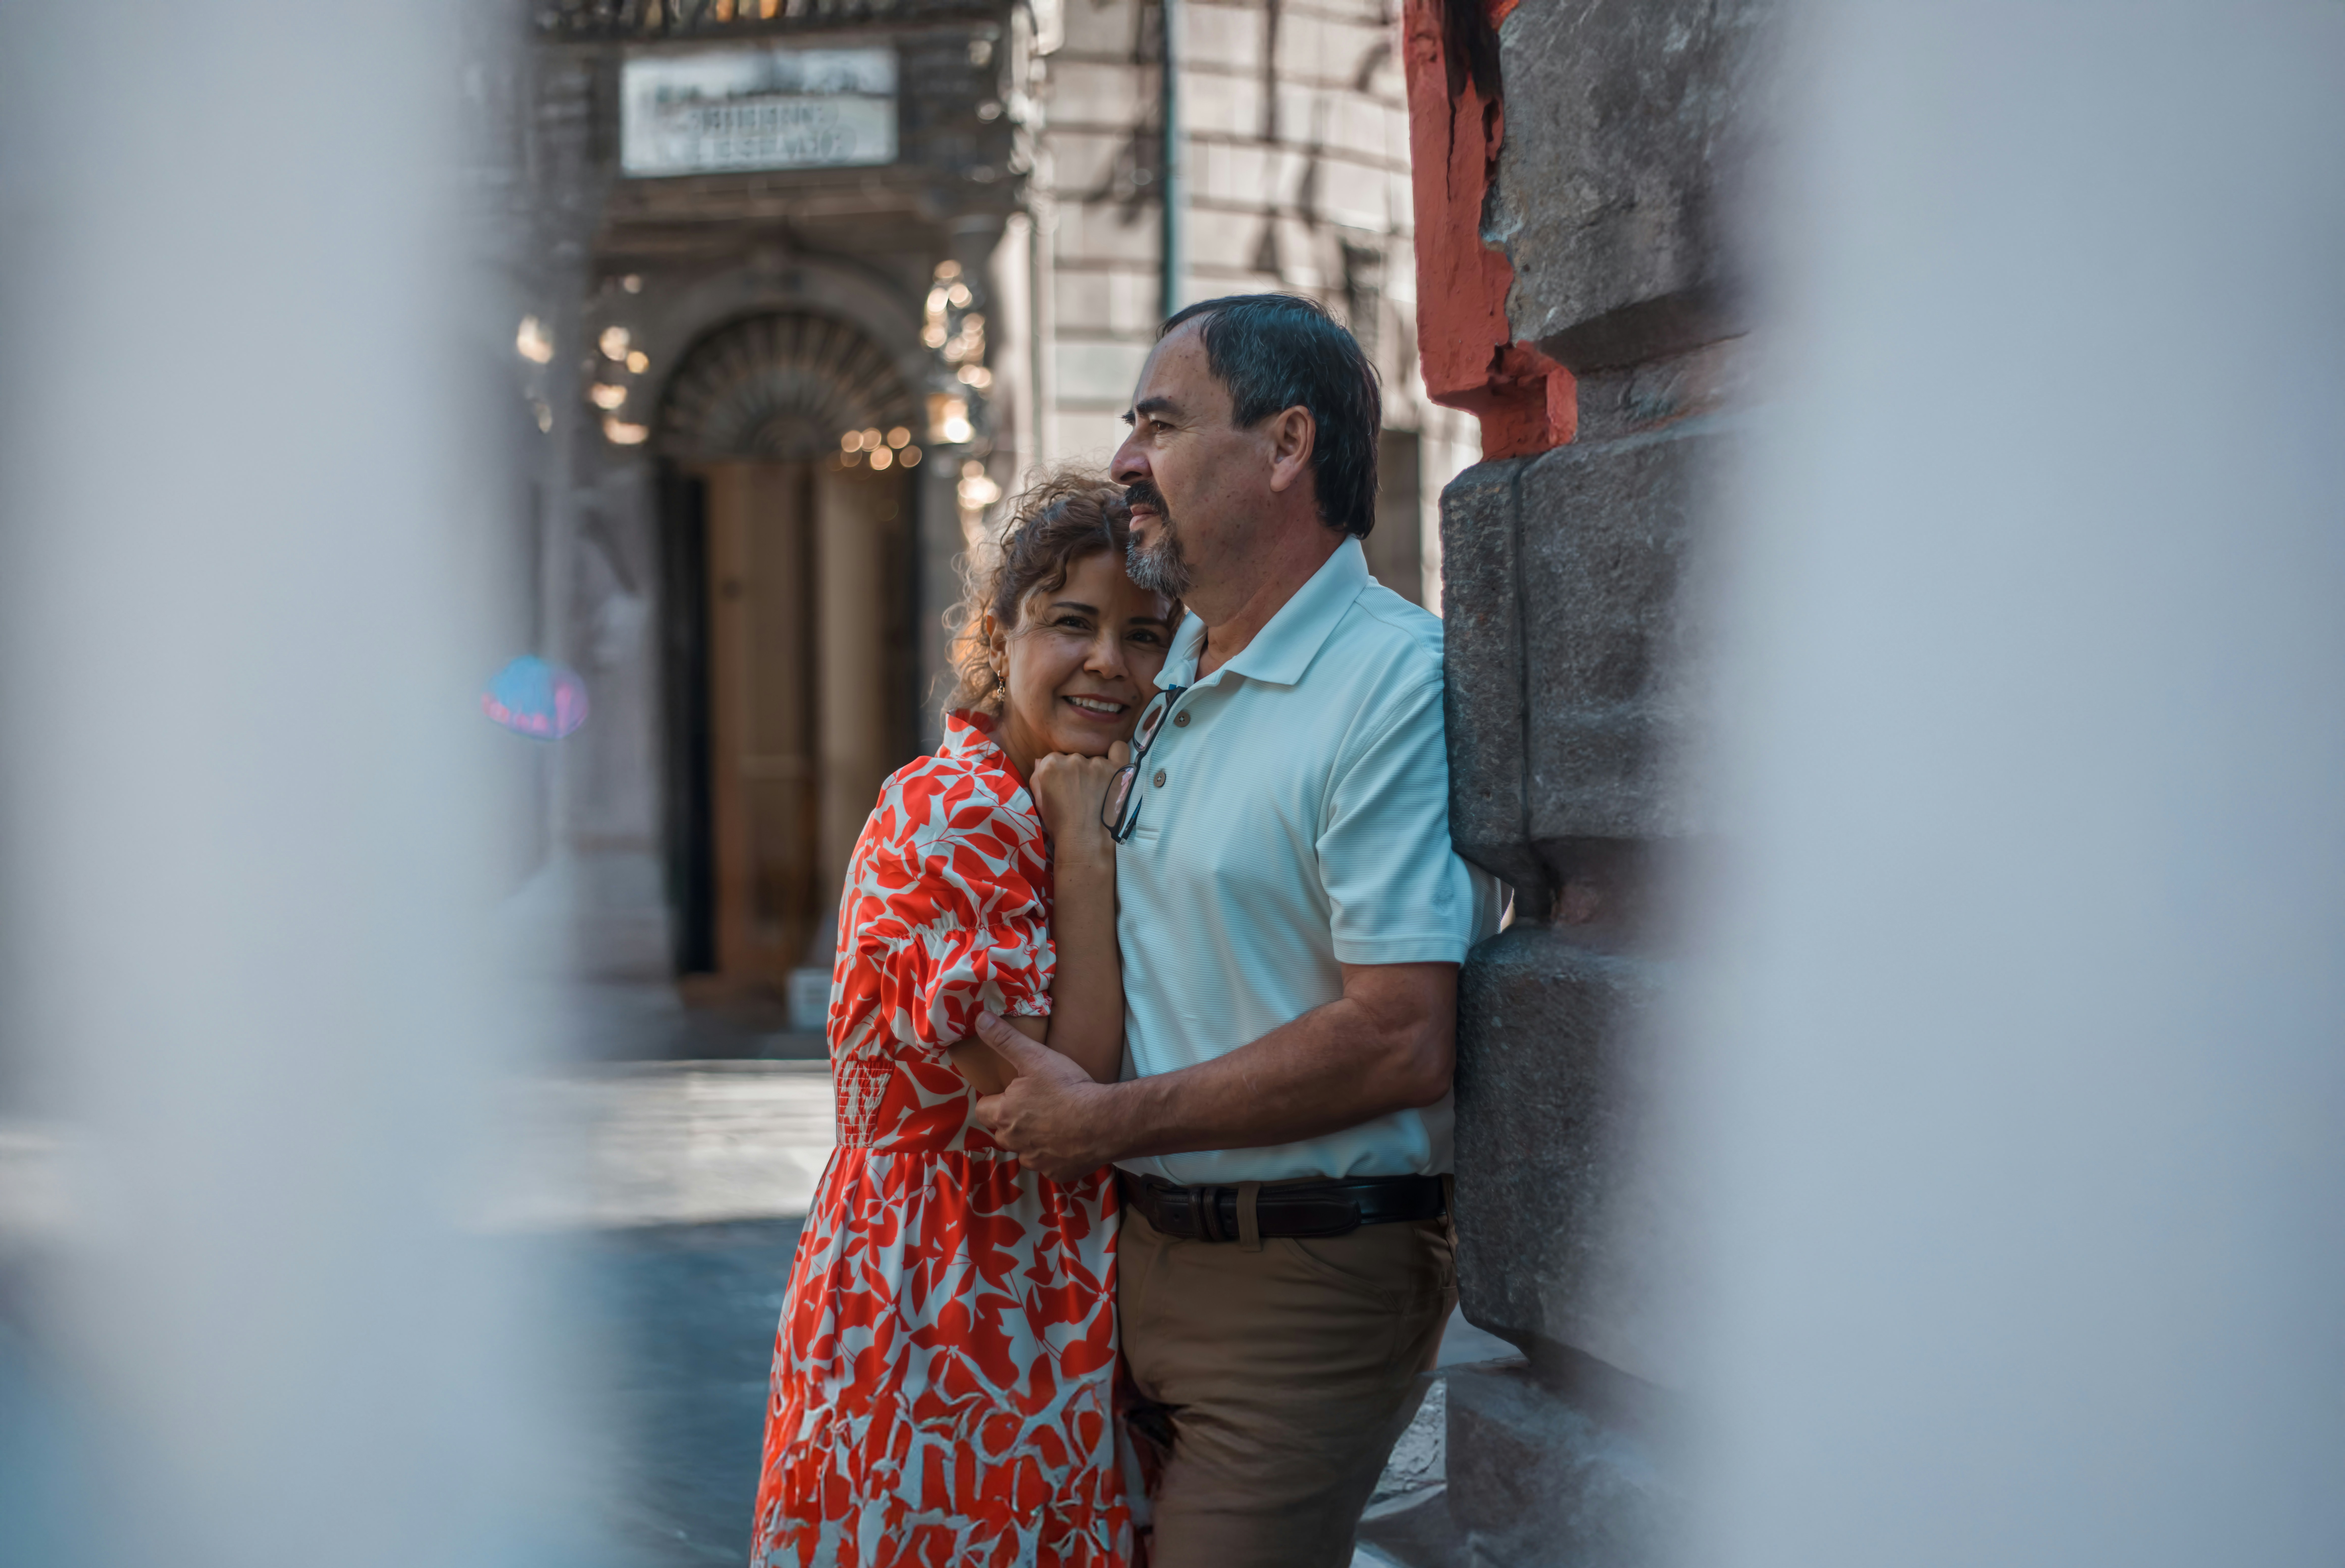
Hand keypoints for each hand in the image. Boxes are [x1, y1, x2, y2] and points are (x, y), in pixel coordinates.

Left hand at [968, 1010, 1122, 1181]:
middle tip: (1038, 1107)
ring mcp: (1036, 1161)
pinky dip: (1056, 1156)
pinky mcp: (1057, 1174)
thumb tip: (979, 1018)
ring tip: (1056, 1123)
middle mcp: (1014, 1142)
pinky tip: (1071, 1141)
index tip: (1013, 1094)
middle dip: (1014, 1122)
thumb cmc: (1067, 1088)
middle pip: (1003, 1133)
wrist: (1104, 1121)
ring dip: (1034, 1141)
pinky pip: (1049, 1165)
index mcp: (1004, 1115)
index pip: (983, 1110)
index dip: (996, 1101)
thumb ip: (1004, 1039)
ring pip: (1025, 1151)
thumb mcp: (1034, 1057)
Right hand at [1028, 741, 1128, 858]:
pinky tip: (1115, 769)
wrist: (1086, 842)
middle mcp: (1074, 760)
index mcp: (1051, 765)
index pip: (1055, 759)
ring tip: (1098, 792)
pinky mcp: (1119, 770)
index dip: (1060, 774)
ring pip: (1095, 758)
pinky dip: (1117, 755)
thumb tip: (1040, 761)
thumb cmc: (1061, 825)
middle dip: (1077, 772)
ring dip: (1095, 771)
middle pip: (1075, 758)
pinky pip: (1119, 749)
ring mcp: (1098, 764)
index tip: (1065, 788)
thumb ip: (1037, 778)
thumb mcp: (1041, 803)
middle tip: (1081, 792)